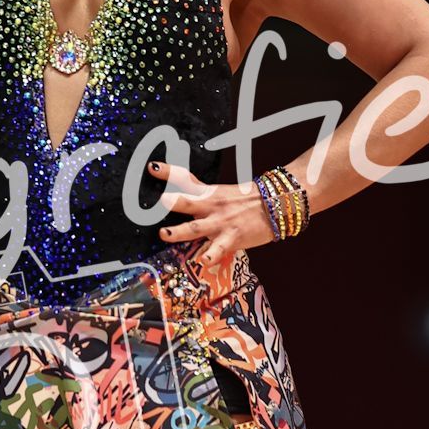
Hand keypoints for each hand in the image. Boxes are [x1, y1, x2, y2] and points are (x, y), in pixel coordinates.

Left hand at [148, 161, 276, 263]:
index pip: (186, 179)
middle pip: (188, 202)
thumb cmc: (247, 200)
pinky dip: (210, 256)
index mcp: (209, 194)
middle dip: (172, 202)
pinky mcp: (231, 239)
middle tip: (159, 200)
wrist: (276, 205)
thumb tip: (178, 192)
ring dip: (180, 231)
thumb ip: (199, 192)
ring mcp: (221, 223)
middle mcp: (212, 207)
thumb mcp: (220, 193)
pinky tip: (202, 262)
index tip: (152, 167)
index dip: (169, 172)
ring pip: (197, 228)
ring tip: (165, 234)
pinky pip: (218, 249)